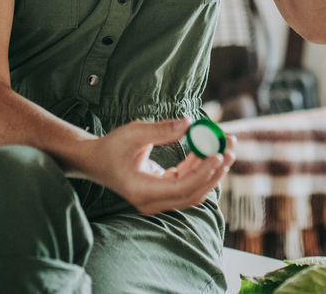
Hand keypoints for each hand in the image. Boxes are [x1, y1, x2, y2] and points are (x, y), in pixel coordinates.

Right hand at [74, 116, 235, 215]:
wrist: (94, 161)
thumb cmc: (111, 146)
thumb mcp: (133, 133)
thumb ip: (161, 130)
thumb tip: (189, 123)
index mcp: (143, 191)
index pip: (181, 188)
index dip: (203, 173)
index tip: (217, 154)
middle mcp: (152, 202)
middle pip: (193, 194)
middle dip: (215, 172)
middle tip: (230, 148)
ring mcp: (158, 200)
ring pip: (193, 191)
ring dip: (211, 171)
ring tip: (226, 146)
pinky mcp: (162, 192)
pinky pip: (187, 184)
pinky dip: (200, 168)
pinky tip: (207, 149)